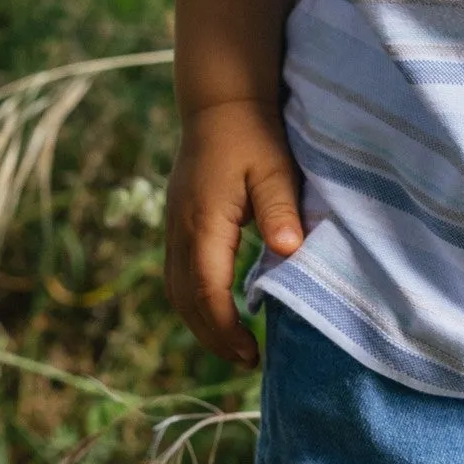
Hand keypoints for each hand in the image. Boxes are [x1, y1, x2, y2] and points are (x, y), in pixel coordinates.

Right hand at [164, 99, 304, 366]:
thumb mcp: (275, 168)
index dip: (226, 328)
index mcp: (203, 221)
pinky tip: (220, 310)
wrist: (221, 102)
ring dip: (200, 322)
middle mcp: (180, 229)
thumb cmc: (254, 134)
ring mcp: (174, 226)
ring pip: (176, 290)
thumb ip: (279, 209)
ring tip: (234, 345)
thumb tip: (288, 250)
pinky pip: (177, 275)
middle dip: (212, 336)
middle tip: (248, 361)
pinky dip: (195, 302)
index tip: (252, 352)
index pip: (206, 290)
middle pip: (184, 299)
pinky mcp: (178, 223)